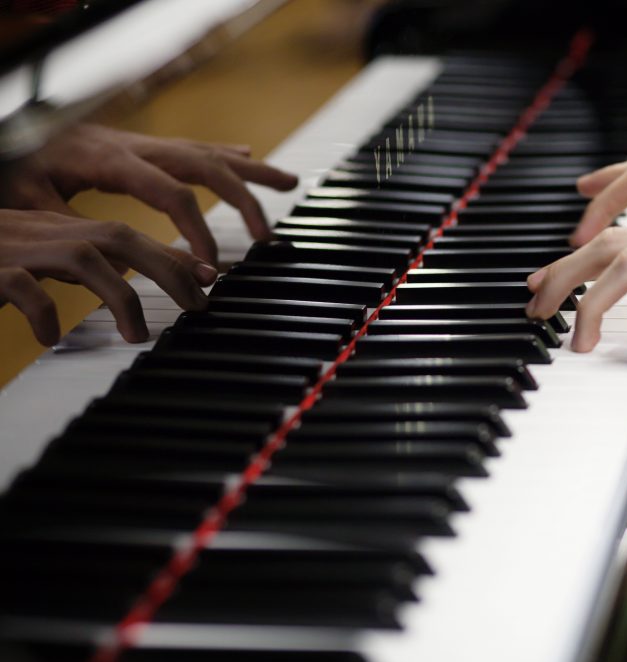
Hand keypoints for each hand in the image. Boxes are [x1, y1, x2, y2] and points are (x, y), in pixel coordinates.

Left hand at [0, 124, 298, 262]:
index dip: (198, 229)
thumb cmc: (19, 159)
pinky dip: (227, 154)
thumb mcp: (31, 196)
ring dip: (253, 170)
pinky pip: (197, 147)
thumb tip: (115, 262)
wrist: (14, 124)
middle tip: (266, 234)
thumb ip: (72, 226)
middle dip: (244, 200)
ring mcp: (146, 143)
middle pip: (207, 167)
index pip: (172, 195)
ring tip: (290, 182)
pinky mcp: (145, 144)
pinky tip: (248, 157)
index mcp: (115, 161)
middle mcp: (140, 147)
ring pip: (211, 152)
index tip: (210, 263)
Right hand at [0, 210, 215, 345]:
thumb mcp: (34, 262)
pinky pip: (22, 286)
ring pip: (81, 257)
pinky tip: (54, 338)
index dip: (170, 254)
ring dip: (119, 294)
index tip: (210, 278)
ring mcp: (15, 248)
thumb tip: (130, 300)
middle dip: (167, 268)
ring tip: (138, 335)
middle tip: (198, 305)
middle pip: (119, 237)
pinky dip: (44, 311)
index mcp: (57, 230)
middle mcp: (43, 232)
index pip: (126, 234)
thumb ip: (79, 272)